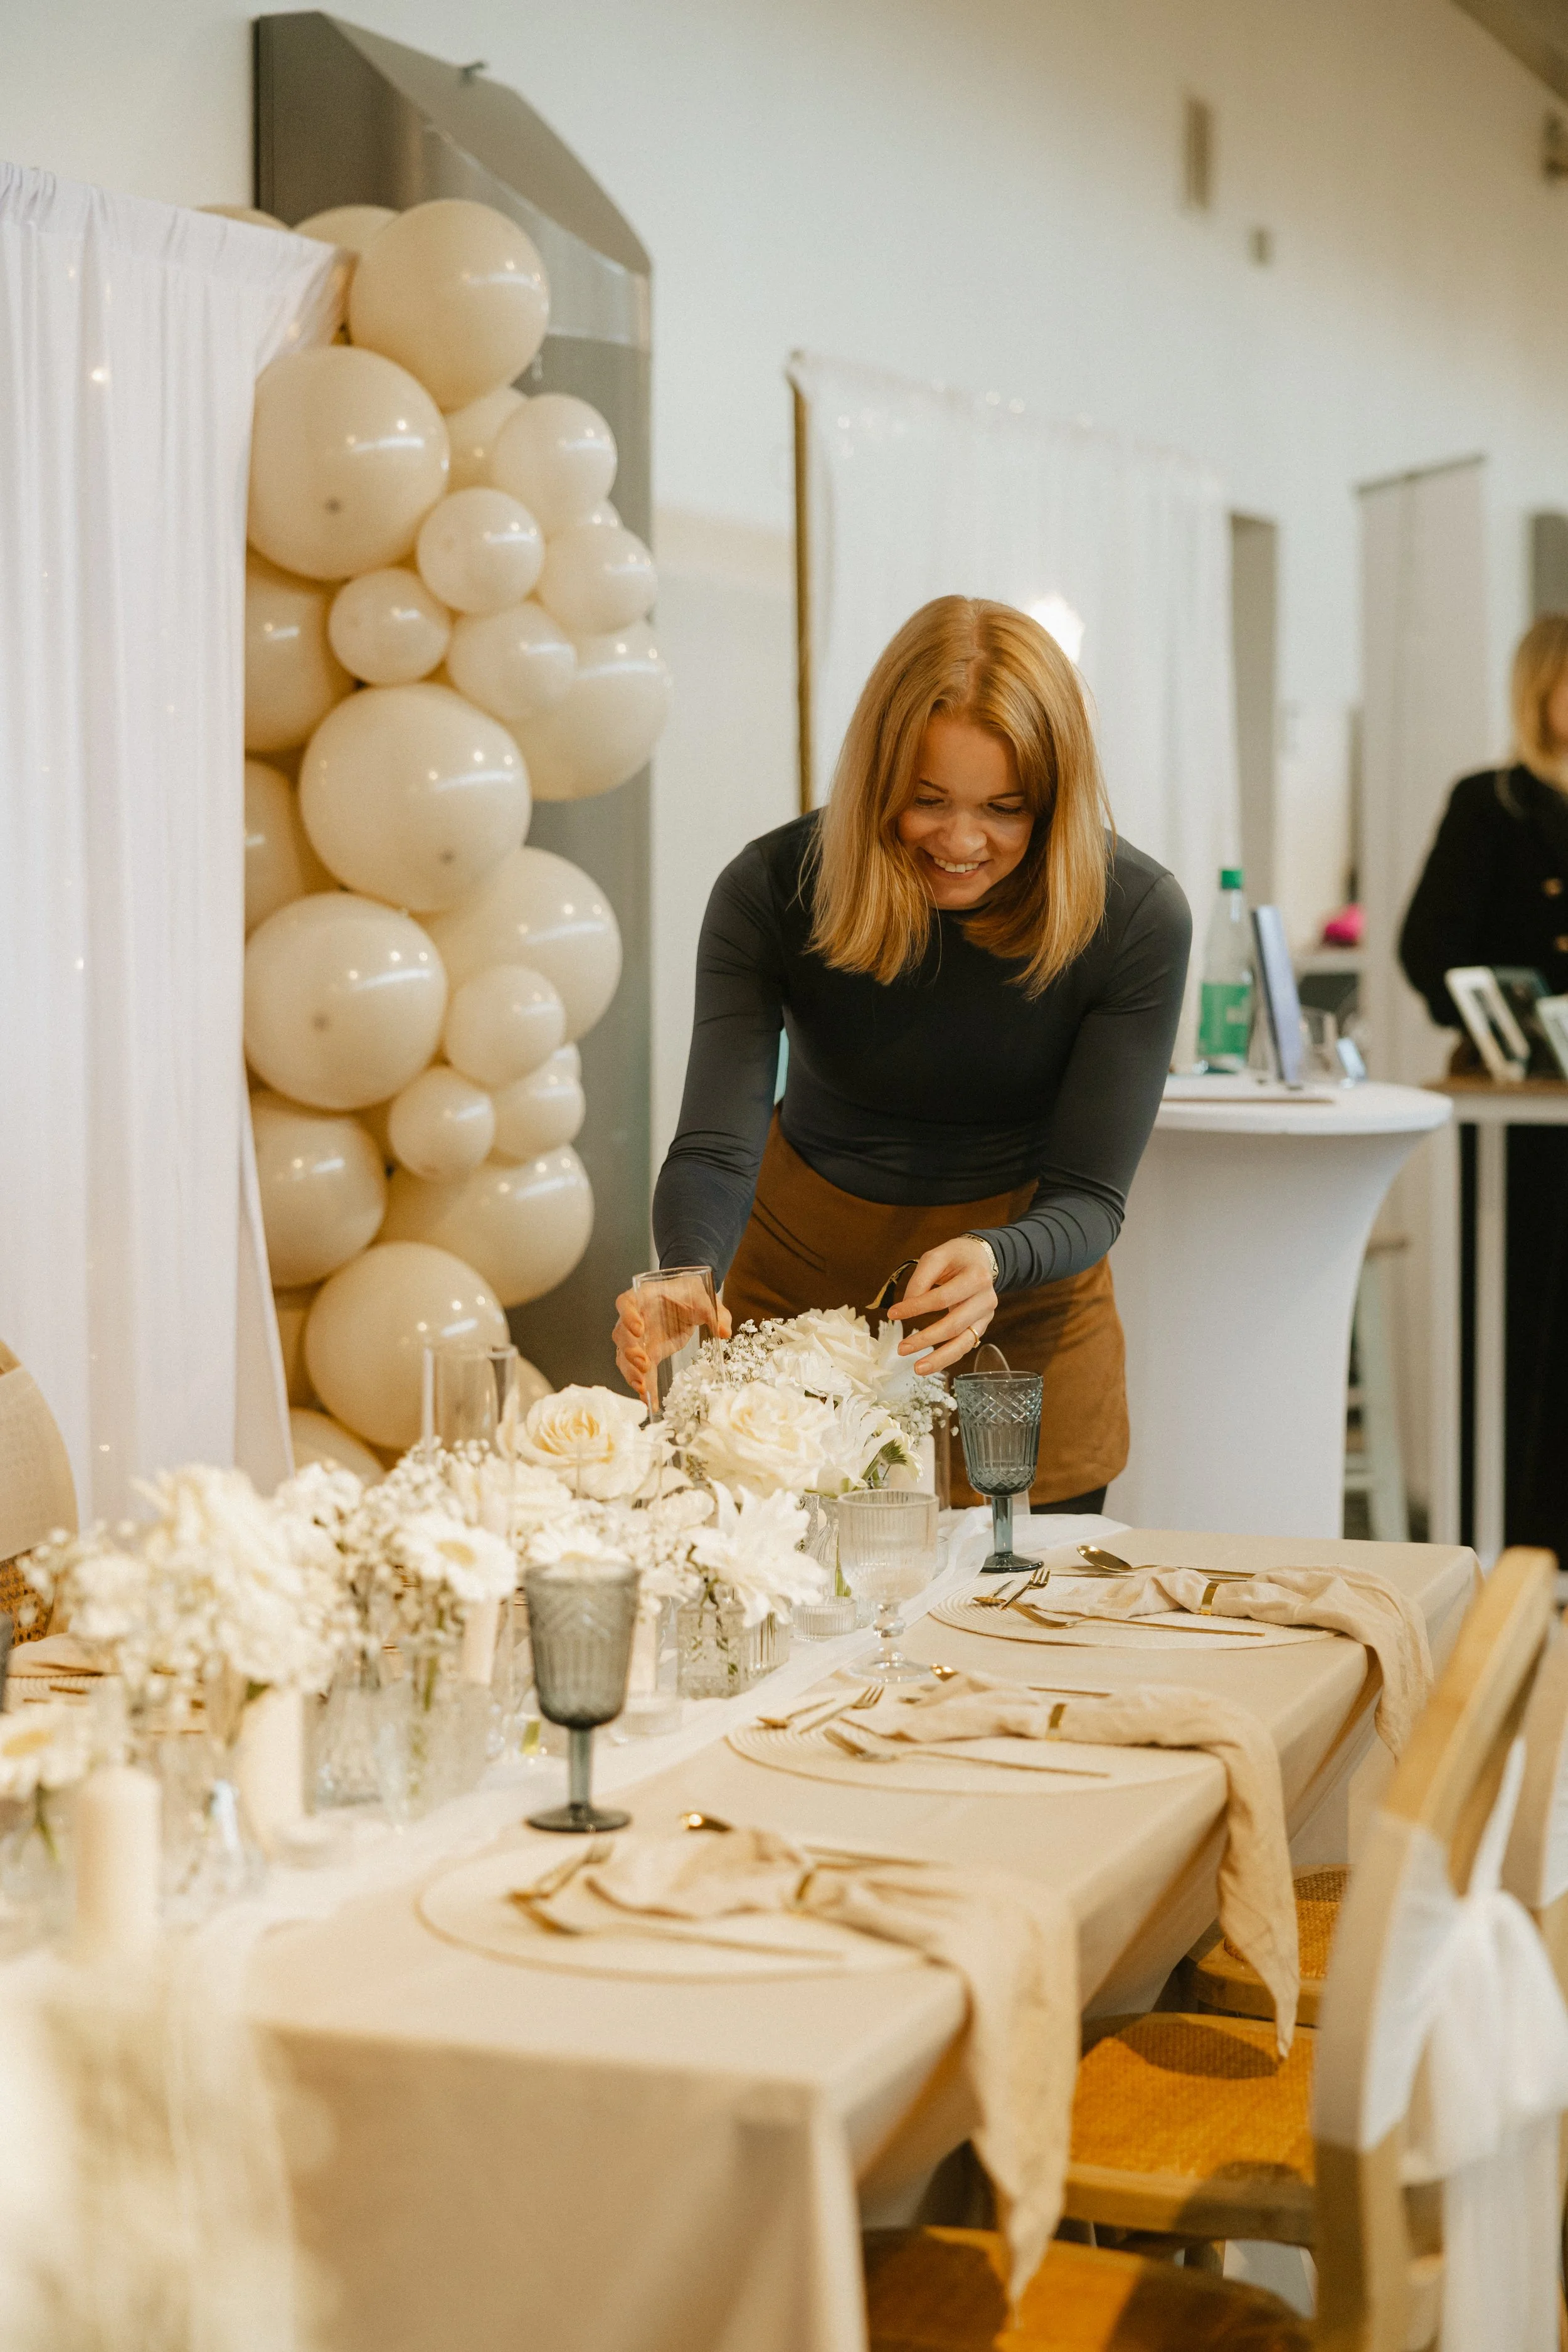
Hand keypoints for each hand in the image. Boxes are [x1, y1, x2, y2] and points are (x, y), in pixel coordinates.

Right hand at [612, 1286, 731, 1399]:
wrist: (690, 1301)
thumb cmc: (691, 1294)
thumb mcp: (705, 1299)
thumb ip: (715, 1313)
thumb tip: (724, 1332)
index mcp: (645, 1296)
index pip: (626, 1303)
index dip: (628, 1316)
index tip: (638, 1329)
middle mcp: (635, 1317)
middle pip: (621, 1334)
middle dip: (630, 1351)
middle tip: (644, 1364)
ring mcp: (638, 1338)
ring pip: (624, 1356)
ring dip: (631, 1372)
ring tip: (643, 1389)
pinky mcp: (647, 1353)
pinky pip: (639, 1370)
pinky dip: (644, 1385)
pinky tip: (649, 1400)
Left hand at [885, 1237, 997, 1375]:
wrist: (982, 1259)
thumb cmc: (957, 1257)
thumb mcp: (937, 1256)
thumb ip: (921, 1279)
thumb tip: (906, 1306)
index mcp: (977, 1277)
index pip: (942, 1298)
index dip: (916, 1308)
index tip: (892, 1314)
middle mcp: (986, 1299)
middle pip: (954, 1325)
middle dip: (926, 1339)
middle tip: (901, 1349)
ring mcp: (986, 1316)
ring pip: (964, 1343)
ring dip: (939, 1358)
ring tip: (917, 1369)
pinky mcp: (981, 1326)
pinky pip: (965, 1346)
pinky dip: (947, 1357)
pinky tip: (931, 1365)